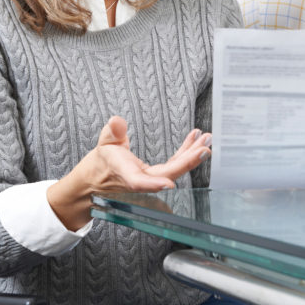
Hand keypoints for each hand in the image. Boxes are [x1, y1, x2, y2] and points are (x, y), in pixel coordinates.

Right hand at [48, 117, 210, 228]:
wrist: (98, 178)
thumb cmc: (102, 161)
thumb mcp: (103, 143)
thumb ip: (112, 132)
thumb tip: (116, 121)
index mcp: (124, 173)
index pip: (138, 181)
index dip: (153, 183)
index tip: (168, 183)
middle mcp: (141, 179)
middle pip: (167, 174)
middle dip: (188, 161)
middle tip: (205, 147)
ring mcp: (151, 178)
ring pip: (174, 169)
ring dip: (192, 155)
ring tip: (205, 139)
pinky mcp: (157, 174)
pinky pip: (174, 164)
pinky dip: (185, 152)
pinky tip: (195, 139)